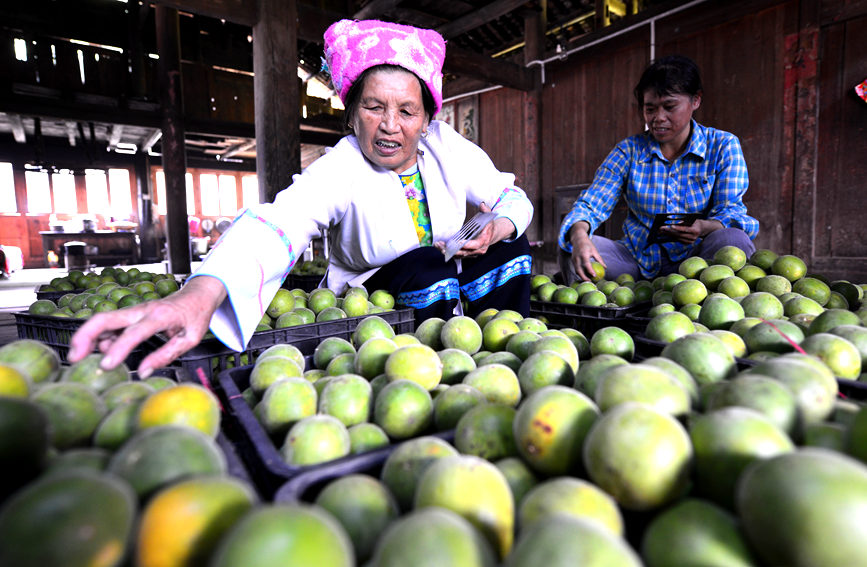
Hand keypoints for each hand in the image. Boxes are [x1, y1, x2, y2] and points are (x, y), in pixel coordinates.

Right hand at [68, 276, 226, 377]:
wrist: (197, 294)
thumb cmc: (196, 316)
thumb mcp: (190, 339)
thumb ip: (166, 355)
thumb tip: (142, 371)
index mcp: (160, 316)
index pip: (135, 333)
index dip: (119, 349)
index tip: (106, 366)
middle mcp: (142, 310)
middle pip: (106, 318)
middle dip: (85, 336)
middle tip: (74, 357)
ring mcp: (134, 310)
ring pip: (103, 320)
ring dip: (88, 337)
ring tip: (80, 357)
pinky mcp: (130, 314)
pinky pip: (110, 324)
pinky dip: (99, 336)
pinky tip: (99, 350)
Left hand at [434, 202, 514, 259]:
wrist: (491, 235)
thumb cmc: (488, 226)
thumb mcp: (489, 217)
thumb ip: (486, 210)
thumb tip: (482, 204)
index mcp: (484, 241)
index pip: (476, 245)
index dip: (467, 245)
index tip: (458, 243)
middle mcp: (478, 250)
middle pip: (465, 252)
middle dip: (453, 250)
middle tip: (443, 246)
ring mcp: (472, 253)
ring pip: (459, 255)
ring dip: (448, 251)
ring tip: (438, 245)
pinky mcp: (467, 254)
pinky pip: (457, 255)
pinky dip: (448, 252)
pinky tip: (440, 247)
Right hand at [569, 222, 606, 281]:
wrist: (578, 238)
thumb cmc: (588, 244)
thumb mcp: (594, 251)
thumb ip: (599, 259)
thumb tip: (605, 268)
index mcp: (583, 254)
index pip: (586, 264)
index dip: (590, 271)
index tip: (594, 276)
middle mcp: (577, 257)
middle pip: (579, 270)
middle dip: (584, 277)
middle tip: (590, 282)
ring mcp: (573, 259)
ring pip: (576, 270)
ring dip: (581, 276)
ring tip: (588, 280)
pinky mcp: (572, 260)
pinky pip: (576, 268)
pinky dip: (579, 273)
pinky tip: (584, 275)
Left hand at [658, 219, 722, 244]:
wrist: (702, 229)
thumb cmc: (695, 222)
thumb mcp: (692, 220)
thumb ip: (684, 222)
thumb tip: (675, 224)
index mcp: (695, 230)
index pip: (685, 229)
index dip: (678, 228)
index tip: (671, 225)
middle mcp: (693, 237)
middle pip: (679, 235)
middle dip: (670, 231)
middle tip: (662, 228)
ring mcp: (690, 241)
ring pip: (677, 238)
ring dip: (669, 234)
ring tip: (661, 231)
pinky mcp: (687, 243)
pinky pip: (678, 240)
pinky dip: (672, 236)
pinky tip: (666, 233)